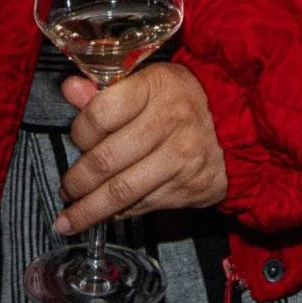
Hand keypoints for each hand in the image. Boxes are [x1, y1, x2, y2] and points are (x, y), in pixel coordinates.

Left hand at [51, 63, 226, 233]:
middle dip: (77, 180)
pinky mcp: (187, 187)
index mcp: (155, 87)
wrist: (235, 127)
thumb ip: (103, 91)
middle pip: (106, 159)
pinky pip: (141, 206)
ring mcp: (180, 158)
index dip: (79, 131)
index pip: (100, 113)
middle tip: (67, 188)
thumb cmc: (179, 101)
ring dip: (89, 210)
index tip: (76, 139)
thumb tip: (69, 89)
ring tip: (70, 219)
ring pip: (122, 191)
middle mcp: (170, 122)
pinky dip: (117, 214)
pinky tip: (104, 215)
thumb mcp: (146, 83)